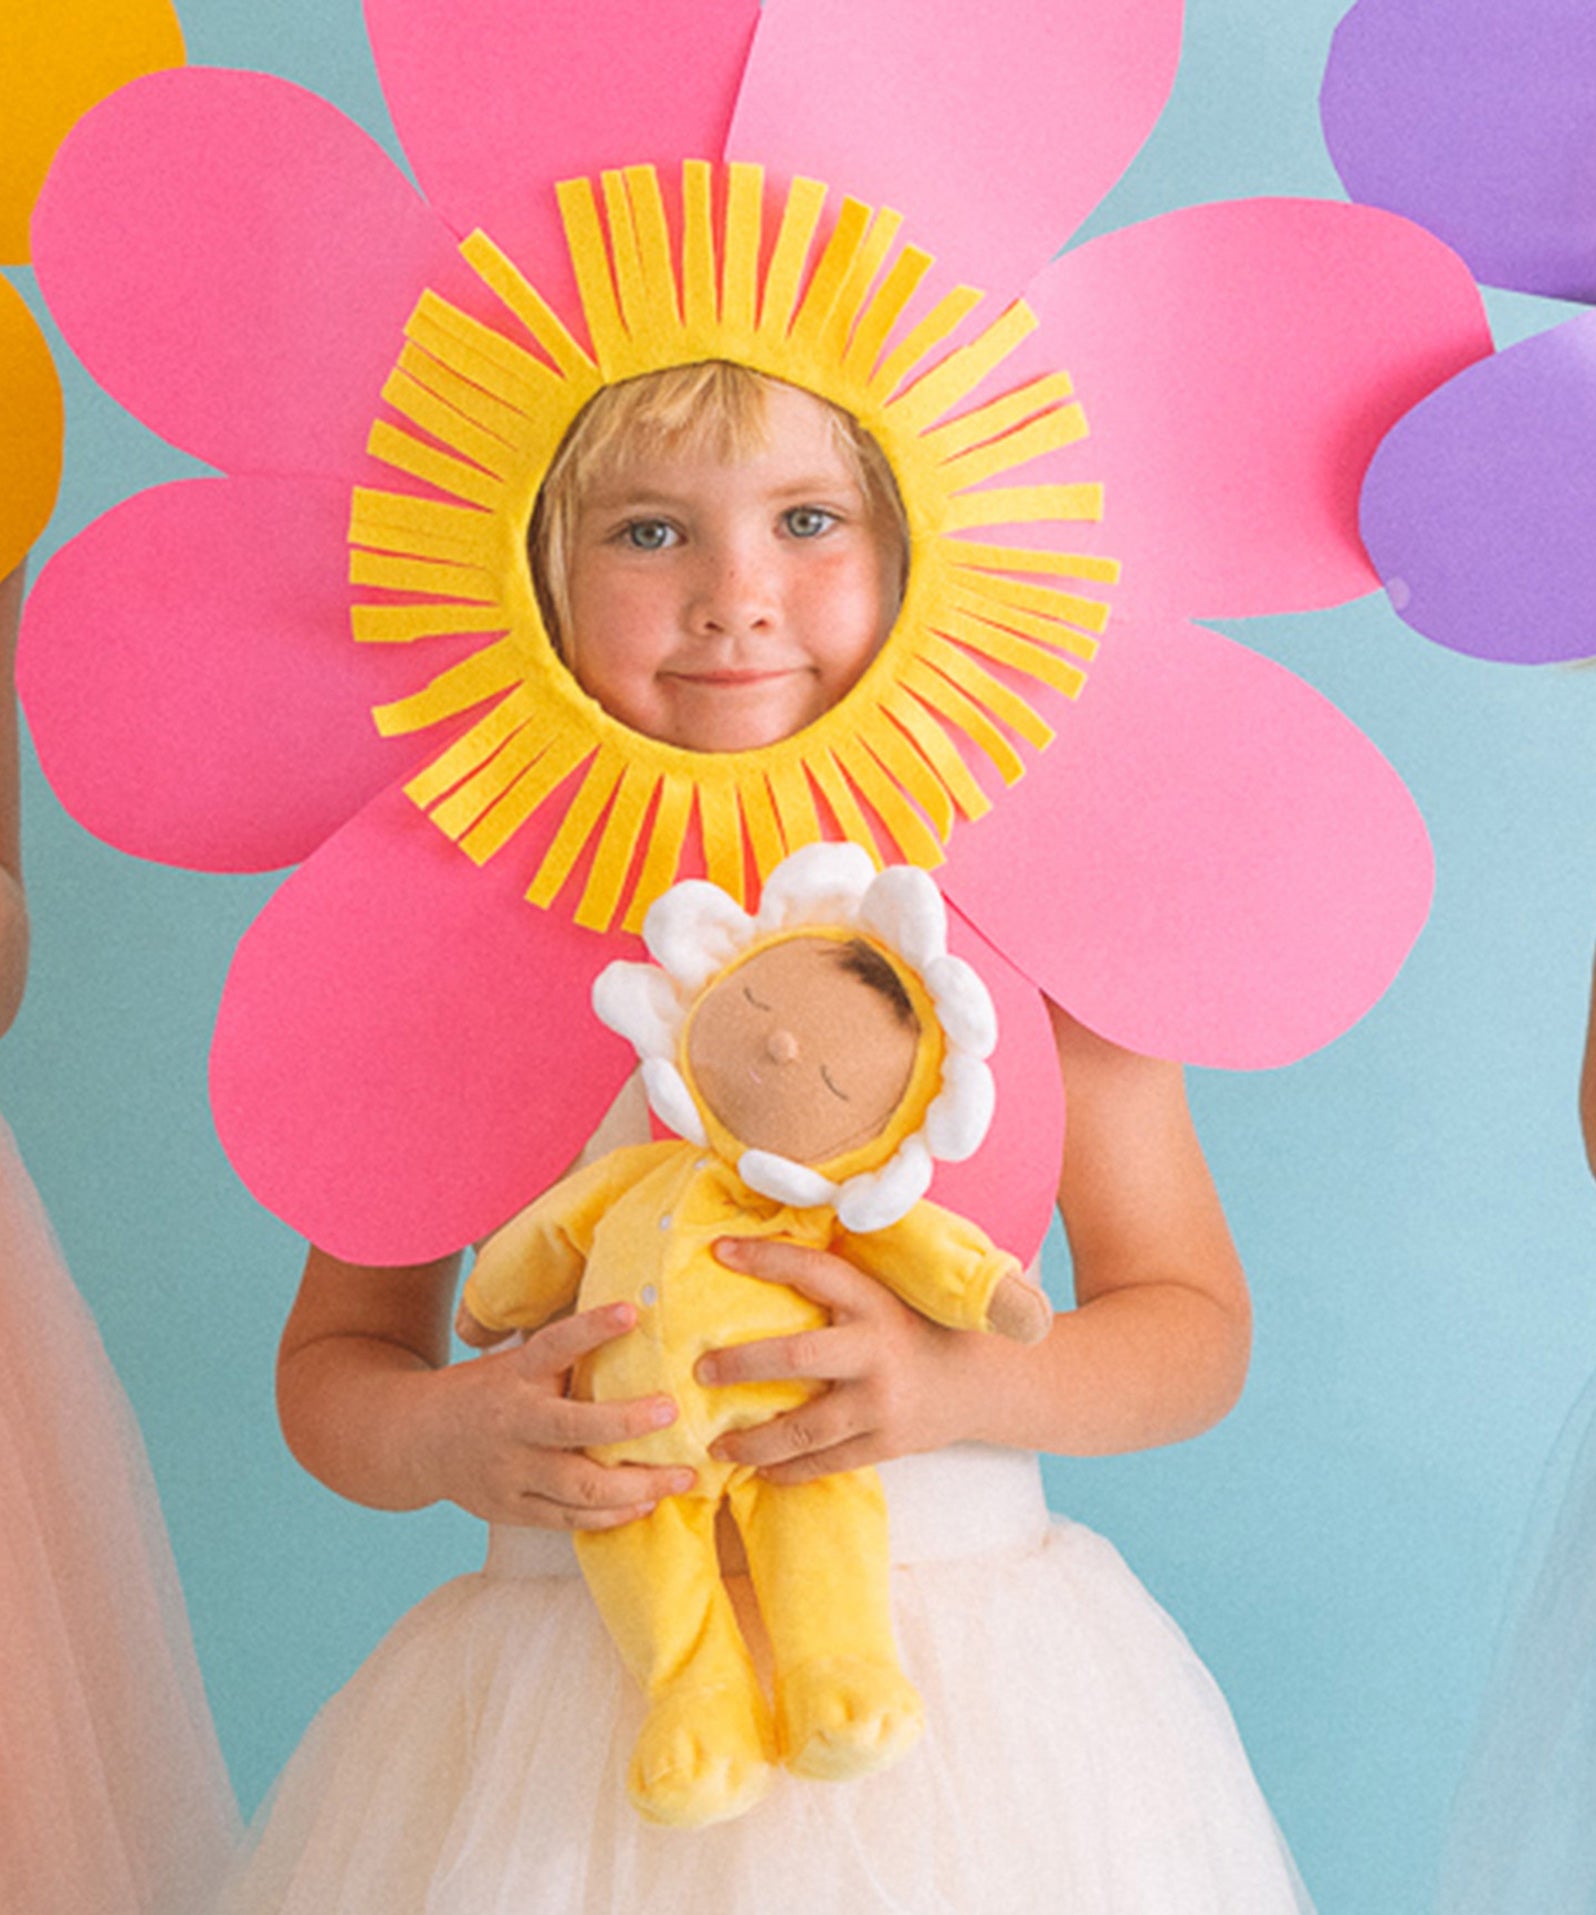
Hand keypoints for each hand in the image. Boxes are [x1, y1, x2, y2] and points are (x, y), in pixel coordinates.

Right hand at [420, 1303, 693, 1528]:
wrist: (416, 1440)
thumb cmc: (487, 1392)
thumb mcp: (515, 1363)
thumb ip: (564, 1359)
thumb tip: (637, 1326)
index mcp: (515, 1375)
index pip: (555, 1345)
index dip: (591, 1328)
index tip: (630, 1312)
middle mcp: (514, 1424)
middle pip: (575, 1429)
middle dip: (628, 1423)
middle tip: (673, 1412)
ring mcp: (513, 1473)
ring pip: (582, 1487)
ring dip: (639, 1485)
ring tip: (681, 1475)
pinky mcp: (514, 1509)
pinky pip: (571, 1519)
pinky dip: (612, 1515)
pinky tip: (646, 1504)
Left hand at [695, 1238, 981, 1484]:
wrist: (981, 1383)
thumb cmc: (918, 1330)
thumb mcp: (885, 1295)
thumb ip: (837, 1287)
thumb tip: (761, 1256)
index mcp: (874, 1302)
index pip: (814, 1272)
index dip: (766, 1258)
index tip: (719, 1251)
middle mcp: (876, 1350)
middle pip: (796, 1356)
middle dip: (741, 1364)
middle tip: (700, 1369)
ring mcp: (882, 1403)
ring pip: (804, 1428)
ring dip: (753, 1440)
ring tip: (715, 1445)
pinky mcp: (887, 1443)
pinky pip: (826, 1463)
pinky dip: (789, 1470)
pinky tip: (760, 1469)